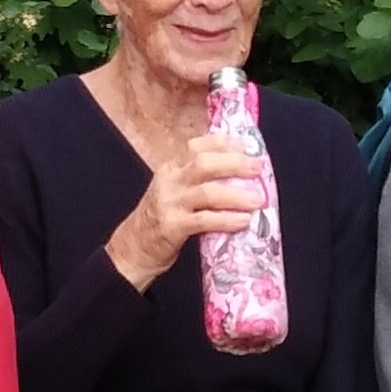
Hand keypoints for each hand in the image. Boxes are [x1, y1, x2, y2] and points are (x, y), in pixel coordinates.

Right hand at [104, 132, 267, 292]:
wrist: (133, 248)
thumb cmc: (161, 218)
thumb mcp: (174, 191)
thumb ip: (197, 181)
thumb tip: (238, 175)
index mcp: (172, 168)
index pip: (197, 146)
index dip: (223, 143)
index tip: (246, 146)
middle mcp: (170, 181)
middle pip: (204, 163)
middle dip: (234, 163)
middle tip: (257, 168)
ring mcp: (170, 203)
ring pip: (207, 192)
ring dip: (236, 195)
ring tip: (257, 200)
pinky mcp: (172, 227)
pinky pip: (204, 220)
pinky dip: (226, 219)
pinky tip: (243, 221)